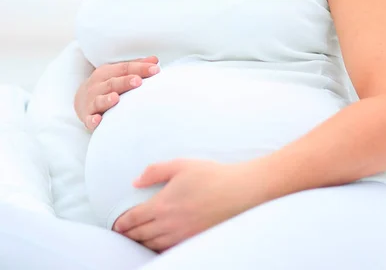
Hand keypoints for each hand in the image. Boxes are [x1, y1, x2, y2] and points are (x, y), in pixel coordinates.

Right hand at [74, 55, 159, 130]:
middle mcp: (98, 85)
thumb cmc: (106, 85)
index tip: (155, 69)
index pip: (124, 68)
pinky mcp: (87, 116)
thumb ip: (136, 67)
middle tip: (138, 81)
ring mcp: (92, 101)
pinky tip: (98, 120)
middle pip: (113, 83)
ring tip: (116, 98)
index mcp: (106, 72)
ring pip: (100, 100)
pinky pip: (89, 118)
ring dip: (107, 99)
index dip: (140, 68)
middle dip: (125, 82)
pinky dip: (93, 120)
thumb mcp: (117, 73)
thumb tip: (155, 60)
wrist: (81, 100)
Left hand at [112, 158, 266, 252]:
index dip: (122, 223)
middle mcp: (169, 224)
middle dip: (129, 234)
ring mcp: (182, 235)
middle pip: (141, 234)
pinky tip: (157, 245)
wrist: (239, 192)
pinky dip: (158, 248)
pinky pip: (169, 249)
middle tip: (122, 233)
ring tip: (136, 239)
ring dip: (141, 243)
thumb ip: (155, 171)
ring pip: (153, 245)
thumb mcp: (181, 165)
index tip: (116, 225)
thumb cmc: (211, 175)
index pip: (134, 218)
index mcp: (163, 204)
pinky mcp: (194, 240)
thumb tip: (135, 181)